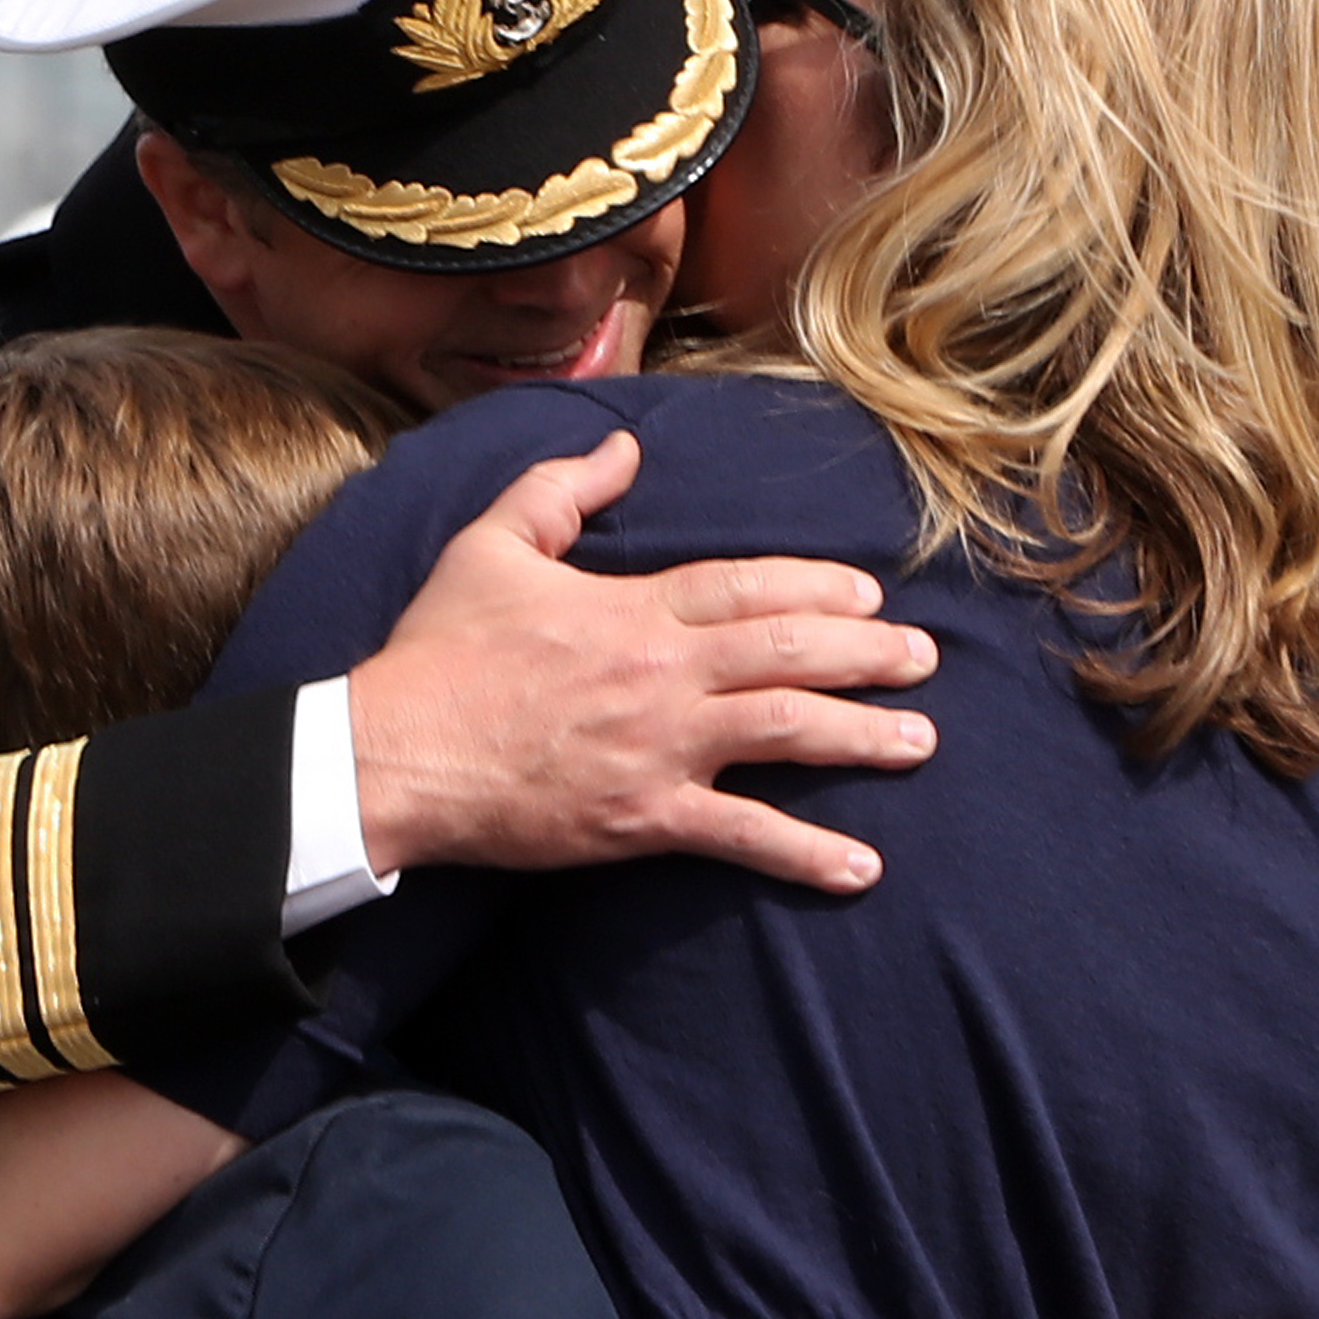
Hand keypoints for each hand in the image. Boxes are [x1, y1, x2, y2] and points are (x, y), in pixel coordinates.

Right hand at [348, 432, 939, 893]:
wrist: (394, 754)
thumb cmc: (437, 652)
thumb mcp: (490, 545)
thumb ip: (560, 490)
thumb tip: (622, 451)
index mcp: (633, 606)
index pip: (750, 586)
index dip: (819, 586)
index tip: (869, 594)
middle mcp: (663, 672)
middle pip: (791, 651)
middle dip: (869, 653)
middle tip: (925, 660)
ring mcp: (661, 747)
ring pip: (787, 731)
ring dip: (863, 735)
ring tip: (919, 740)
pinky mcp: (644, 817)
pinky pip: (742, 836)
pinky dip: (806, 853)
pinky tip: (862, 868)